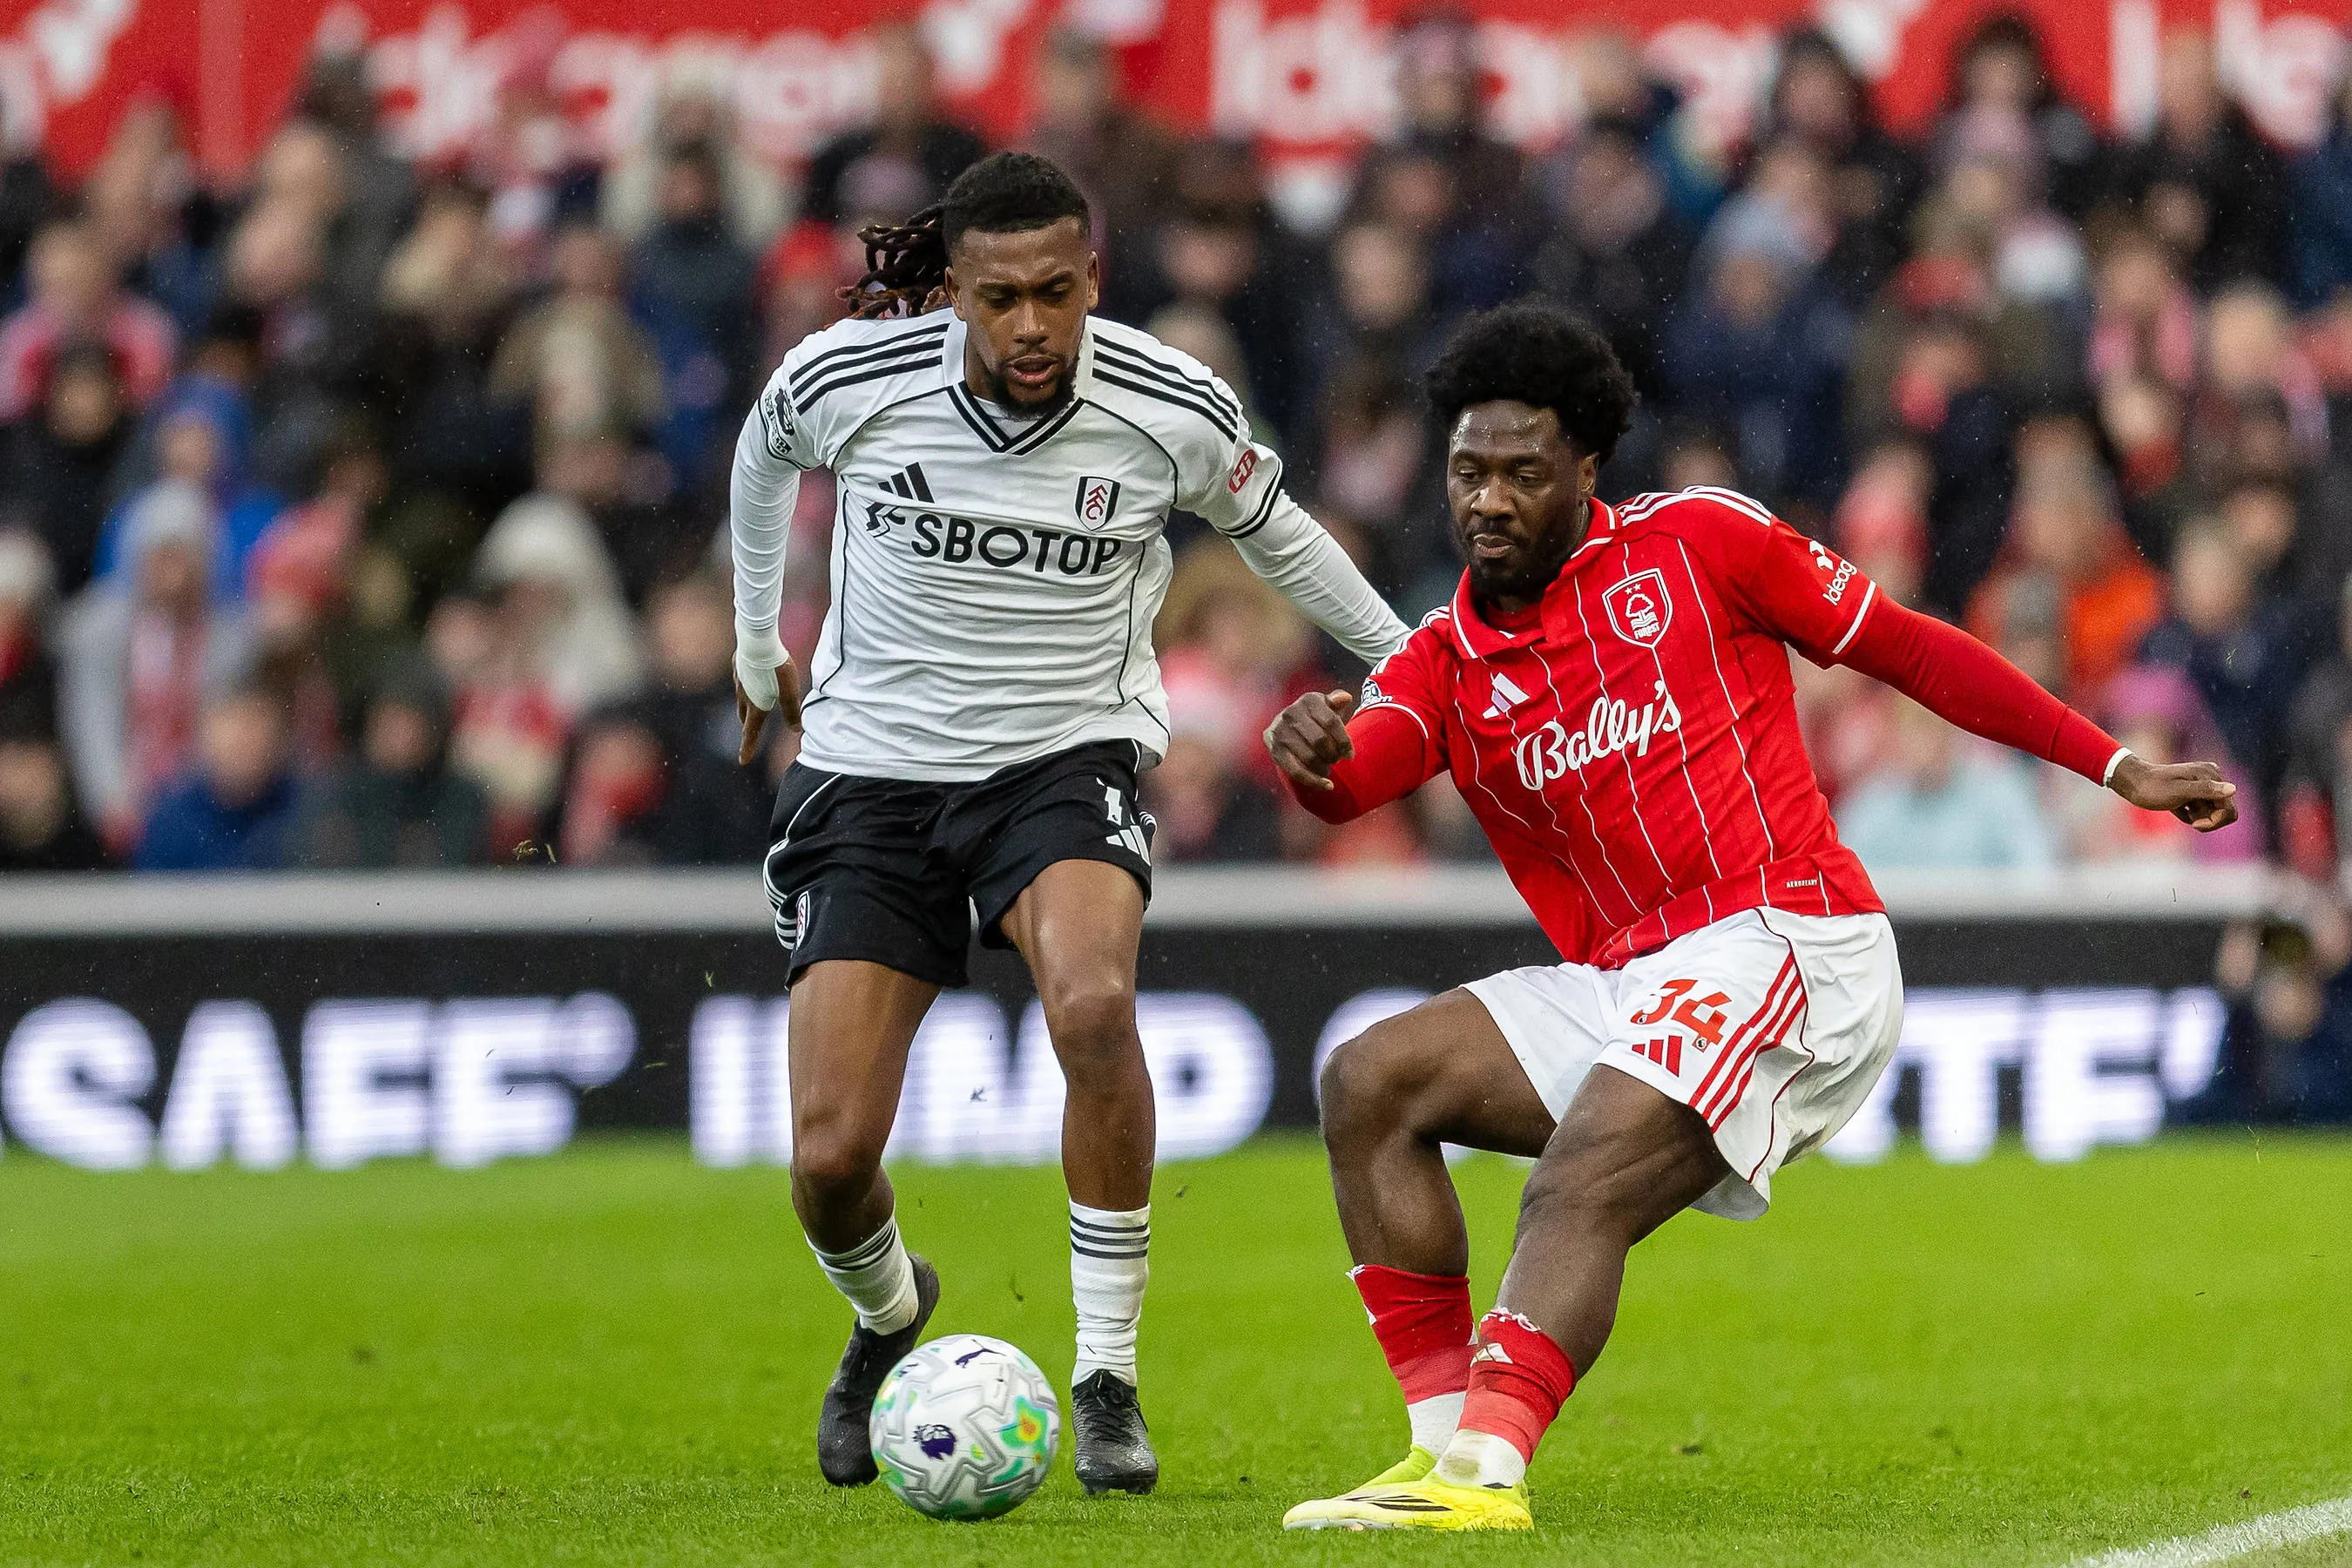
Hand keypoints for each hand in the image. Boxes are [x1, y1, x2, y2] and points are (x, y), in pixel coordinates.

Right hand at [735, 654, 802, 764]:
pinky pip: (742, 681)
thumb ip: (792, 712)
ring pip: (742, 698)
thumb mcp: (789, 692)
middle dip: (748, 726)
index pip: (750, 732)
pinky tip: (754, 677)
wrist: (757, 640)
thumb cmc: (776, 668)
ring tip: (755, 705)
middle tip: (750, 732)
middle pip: (744, 716)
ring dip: (748, 705)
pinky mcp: (738, 666)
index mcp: (756, 705)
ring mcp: (739, 680)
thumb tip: (796, 729)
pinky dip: (748, 686)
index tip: (743, 761)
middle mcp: (743, 695)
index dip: (747, 748)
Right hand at [1265, 689, 1355, 791]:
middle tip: (1336, 760)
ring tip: (1327, 768)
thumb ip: (1337, 701)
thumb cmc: (1315, 718)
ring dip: (1324, 768)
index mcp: (1309, 700)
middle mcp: (1291, 713)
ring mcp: (1281, 732)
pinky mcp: (1275, 750)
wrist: (1287, 727)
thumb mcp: (1327, 706)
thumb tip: (1345, 698)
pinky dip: (1314, 781)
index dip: (1344, 741)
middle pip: (1321, 741)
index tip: (1350, 755)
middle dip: (1333, 755)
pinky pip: (1296, 771)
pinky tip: (1327, 786)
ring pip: (1310, 757)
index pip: (1331, 722)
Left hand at [2109, 753, 2237, 831]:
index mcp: (2211, 776)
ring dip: (2199, 817)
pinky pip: (2202, 810)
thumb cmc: (2152, 788)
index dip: (2215, 822)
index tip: (2195, 824)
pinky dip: (2191, 815)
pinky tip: (2177, 809)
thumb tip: (2233, 789)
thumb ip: (2205, 790)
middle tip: (2188, 818)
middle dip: (2207, 820)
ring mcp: (2203, 784)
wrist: (2131, 783)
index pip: (2229, 809)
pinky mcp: (2194, 791)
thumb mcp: (2178, 791)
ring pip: (2213, 812)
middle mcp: (2211, 777)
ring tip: (2180, 809)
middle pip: (2224, 811)